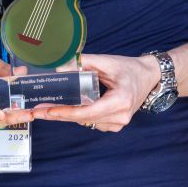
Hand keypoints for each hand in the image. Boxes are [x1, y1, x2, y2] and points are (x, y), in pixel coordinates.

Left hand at [31, 53, 158, 131]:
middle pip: (83, 119)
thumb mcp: (108, 62)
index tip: (48, 110)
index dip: (66, 112)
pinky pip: (91, 122)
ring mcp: (118, 123)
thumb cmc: (130, 68)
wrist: (149, 77)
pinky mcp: (115, 125)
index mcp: (120, 101)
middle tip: (38, 111)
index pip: (87, 112)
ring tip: (47, 108)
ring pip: (86, 122)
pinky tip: (69, 108)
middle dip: (59, 115)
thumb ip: (84, 63)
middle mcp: (120, 116)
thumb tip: (60, 67)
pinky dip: (80, 116)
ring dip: (68, 115)